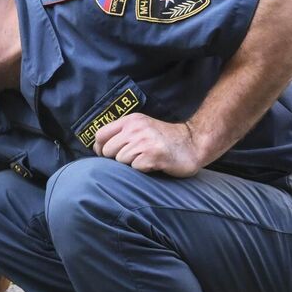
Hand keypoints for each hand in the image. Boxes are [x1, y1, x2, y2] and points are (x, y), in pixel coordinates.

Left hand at [92, 113, 207, 176]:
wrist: (194, 143)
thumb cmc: (164, 139)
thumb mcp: (142, 128)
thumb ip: (122, 133)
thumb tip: (98, 148)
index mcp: (130, 121)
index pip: (100, 135)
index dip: (100, 148)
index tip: (109, 155)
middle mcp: (135, 129)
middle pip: (107, 151)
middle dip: (117, 158)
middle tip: (133, 158)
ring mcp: (144, 141)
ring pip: (120, 160)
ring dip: (131, 164)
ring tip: (146, 159)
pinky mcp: (153, 155)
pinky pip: (135, 168)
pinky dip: (142, 170)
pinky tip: (153, 164)